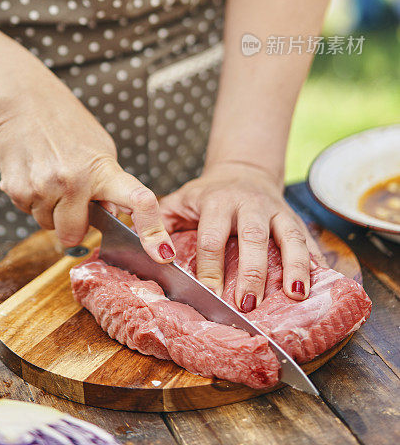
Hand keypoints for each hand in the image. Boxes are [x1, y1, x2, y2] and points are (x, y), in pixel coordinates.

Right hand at [0, 66, 174, 263]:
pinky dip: (32, 200)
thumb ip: (110, 184)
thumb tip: (114, 217)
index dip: (153, 231)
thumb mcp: (100, 148)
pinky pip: (27, 212)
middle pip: (74, 234)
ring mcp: (42, 187)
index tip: (161, 253)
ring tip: (50, 176)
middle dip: (74, 223)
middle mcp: (73, 181)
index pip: (138, 201)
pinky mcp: (15, 189)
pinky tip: (34, 174)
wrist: (24, 102)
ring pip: (48, 225)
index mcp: (103, 170)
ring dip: (51, 210)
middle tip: (72, 196)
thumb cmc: (65, 124)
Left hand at [159, 161, 320, 308]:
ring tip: (297, 295)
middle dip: (252, 271)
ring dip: (294, 266)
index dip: (211, 266)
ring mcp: (276, 210)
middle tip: (249, 304)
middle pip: (253, 237)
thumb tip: (149, 252)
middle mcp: (248, 204)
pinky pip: (309, 238)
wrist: (242, 169)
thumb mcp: (179, 201)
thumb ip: (160, 223)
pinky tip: (324, 283)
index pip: (212, 236)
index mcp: (216, 202)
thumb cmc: (206, 195)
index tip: (211, 294)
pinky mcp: (295, 218)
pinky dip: (317, 260)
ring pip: (288, 235)